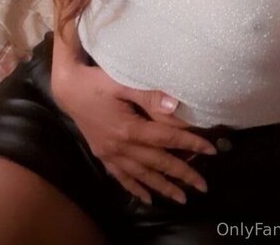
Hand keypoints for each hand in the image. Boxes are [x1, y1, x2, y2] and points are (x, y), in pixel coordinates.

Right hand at [51, 60, 216, 204]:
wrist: (67, 89)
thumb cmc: (96, 81)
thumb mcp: (122, 82)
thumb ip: (148, 95)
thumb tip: (175, 105)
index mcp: (129, 128)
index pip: (167, 138)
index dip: (191, 143)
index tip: (211, 150)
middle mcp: (120, 146)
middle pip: (157, 162)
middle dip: (182, 174)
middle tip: (203, 186)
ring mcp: (110, 154)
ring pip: (142, 175)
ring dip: (162, 187)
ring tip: (181, 198)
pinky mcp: (102, 155)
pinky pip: (121, 177)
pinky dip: (135, 188)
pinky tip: (146, 198)